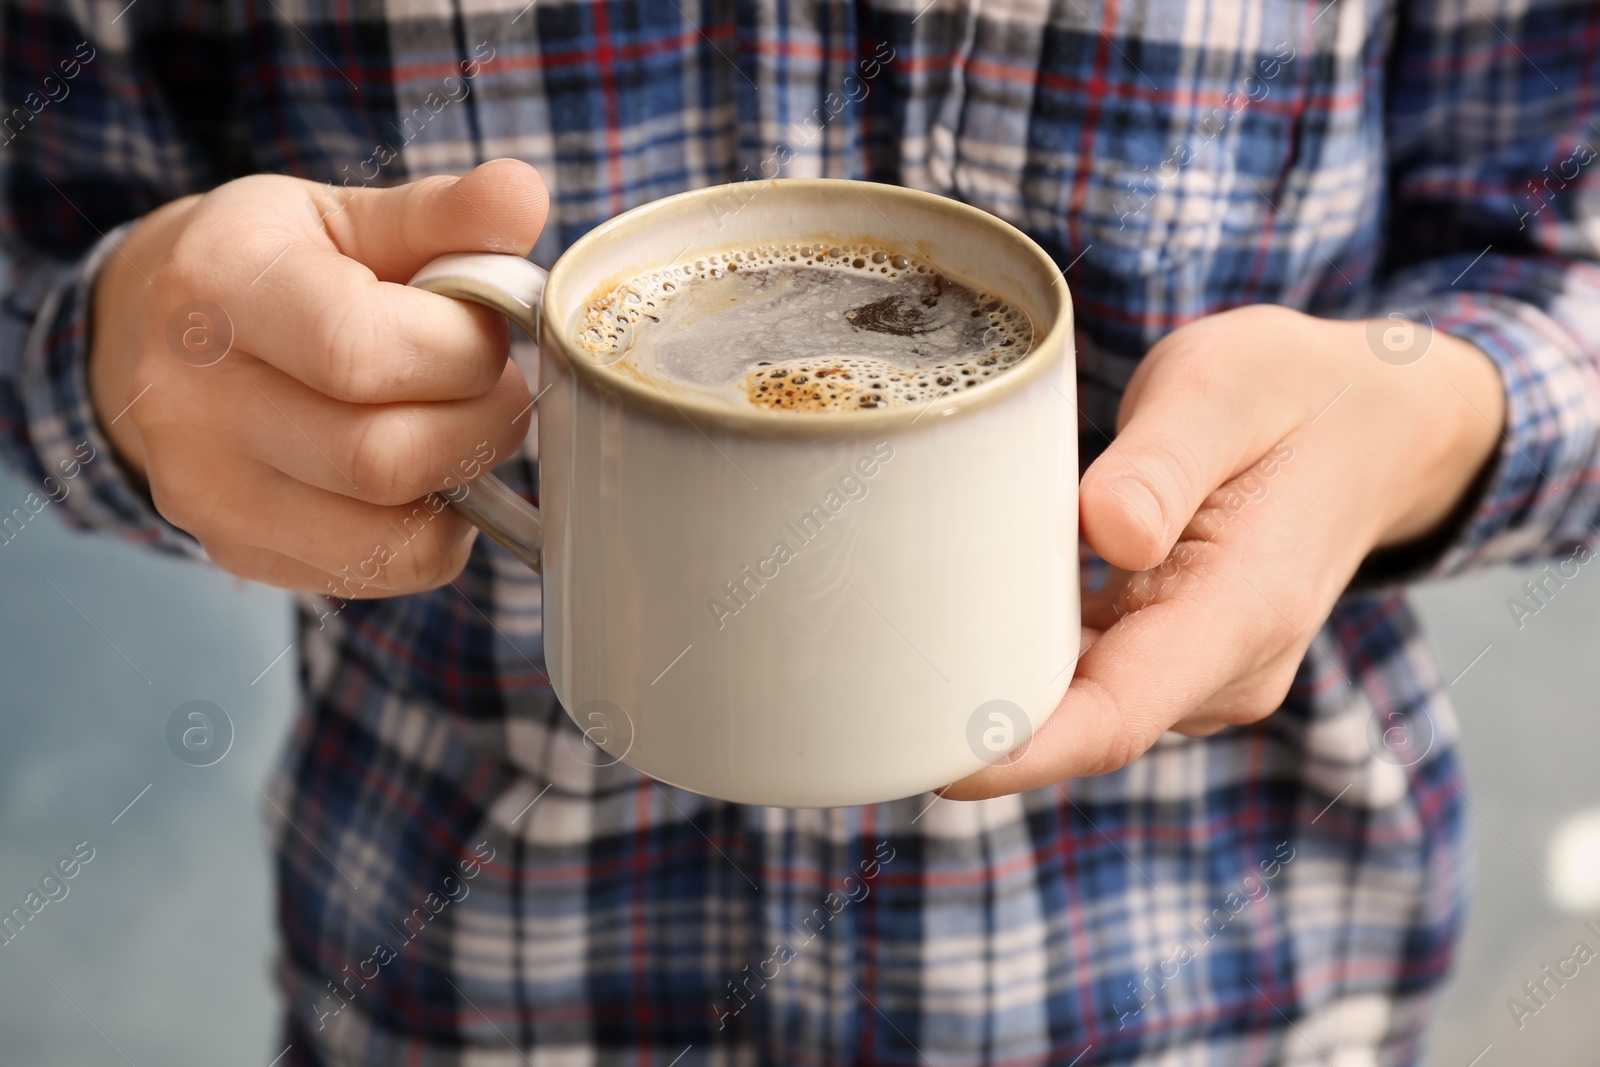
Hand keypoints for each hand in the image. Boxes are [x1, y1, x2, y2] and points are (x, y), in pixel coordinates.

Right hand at [89, 160, 547, 595]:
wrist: (170, 336)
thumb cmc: (281, 268)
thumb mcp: (349, 217)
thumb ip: (441, 213)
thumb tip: (524, 192)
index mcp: (217, 288)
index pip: (360, 351)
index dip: (460, 349)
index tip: (483, 326)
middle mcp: (191, 401)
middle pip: (381, 457)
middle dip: (479, 422)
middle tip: (493, 386)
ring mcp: (207, 490)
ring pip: (388, 534)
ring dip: (465, 484)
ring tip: (463, 427)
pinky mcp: (237, 550)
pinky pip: (379, 572)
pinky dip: (434, 533)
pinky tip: (428, 478)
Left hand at [944, 303, 1505, 797]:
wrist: (1377, 424)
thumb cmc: (1295, 394)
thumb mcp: (1230, 388)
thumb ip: (1168, 461)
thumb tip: (1109, 534)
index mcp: (1243, 610)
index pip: (1116, 717)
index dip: (1019, 752)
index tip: (930, 757)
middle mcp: (1224, 666)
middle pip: (1083, 725)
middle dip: (979, 729)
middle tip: (864, 697)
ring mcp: (1200, 668)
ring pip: (1081, 706)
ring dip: (996, 695)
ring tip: (890, 664)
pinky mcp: (1175, 651)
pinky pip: (1091, 678)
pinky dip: (1025, 664)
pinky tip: (957, 633)